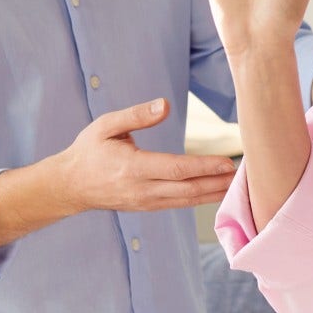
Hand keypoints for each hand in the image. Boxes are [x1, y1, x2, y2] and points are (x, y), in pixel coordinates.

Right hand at [55, 99, 237, 212]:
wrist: (70, 186)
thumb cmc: (88, 151)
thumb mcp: (106, 126)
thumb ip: (136, 115)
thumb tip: (165, 105)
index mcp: (132, 167)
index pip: (175, 169)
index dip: (204, 167)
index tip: (227, 163)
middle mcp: (141, 189)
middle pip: (187, 189)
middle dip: (217, 182)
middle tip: (243, 174)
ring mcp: (145, 202)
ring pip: (186, 201)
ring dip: (213, 193)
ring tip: (236, 184)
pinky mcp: (147, 207)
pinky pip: (178, 204)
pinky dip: (200, 199)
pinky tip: (216, 192)